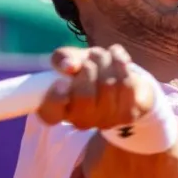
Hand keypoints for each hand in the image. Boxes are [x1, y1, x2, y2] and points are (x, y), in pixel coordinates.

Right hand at [37, 45, 153, 129]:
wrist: (118, 79)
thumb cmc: (86, 70)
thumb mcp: (70, 60)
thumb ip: (63, 59)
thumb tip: (69, 66)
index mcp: (58, 111)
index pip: (50, 114)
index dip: (56, 98)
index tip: (62, 81)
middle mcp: (79, 121)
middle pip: (84, 95)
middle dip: (89, 67)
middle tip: (91, 58)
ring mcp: (105, 121)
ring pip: (107, 85)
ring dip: (105, 61)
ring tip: (103, 56)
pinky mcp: (127, 116)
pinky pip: (125, 84)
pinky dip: (121, 63)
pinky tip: (118, 56)